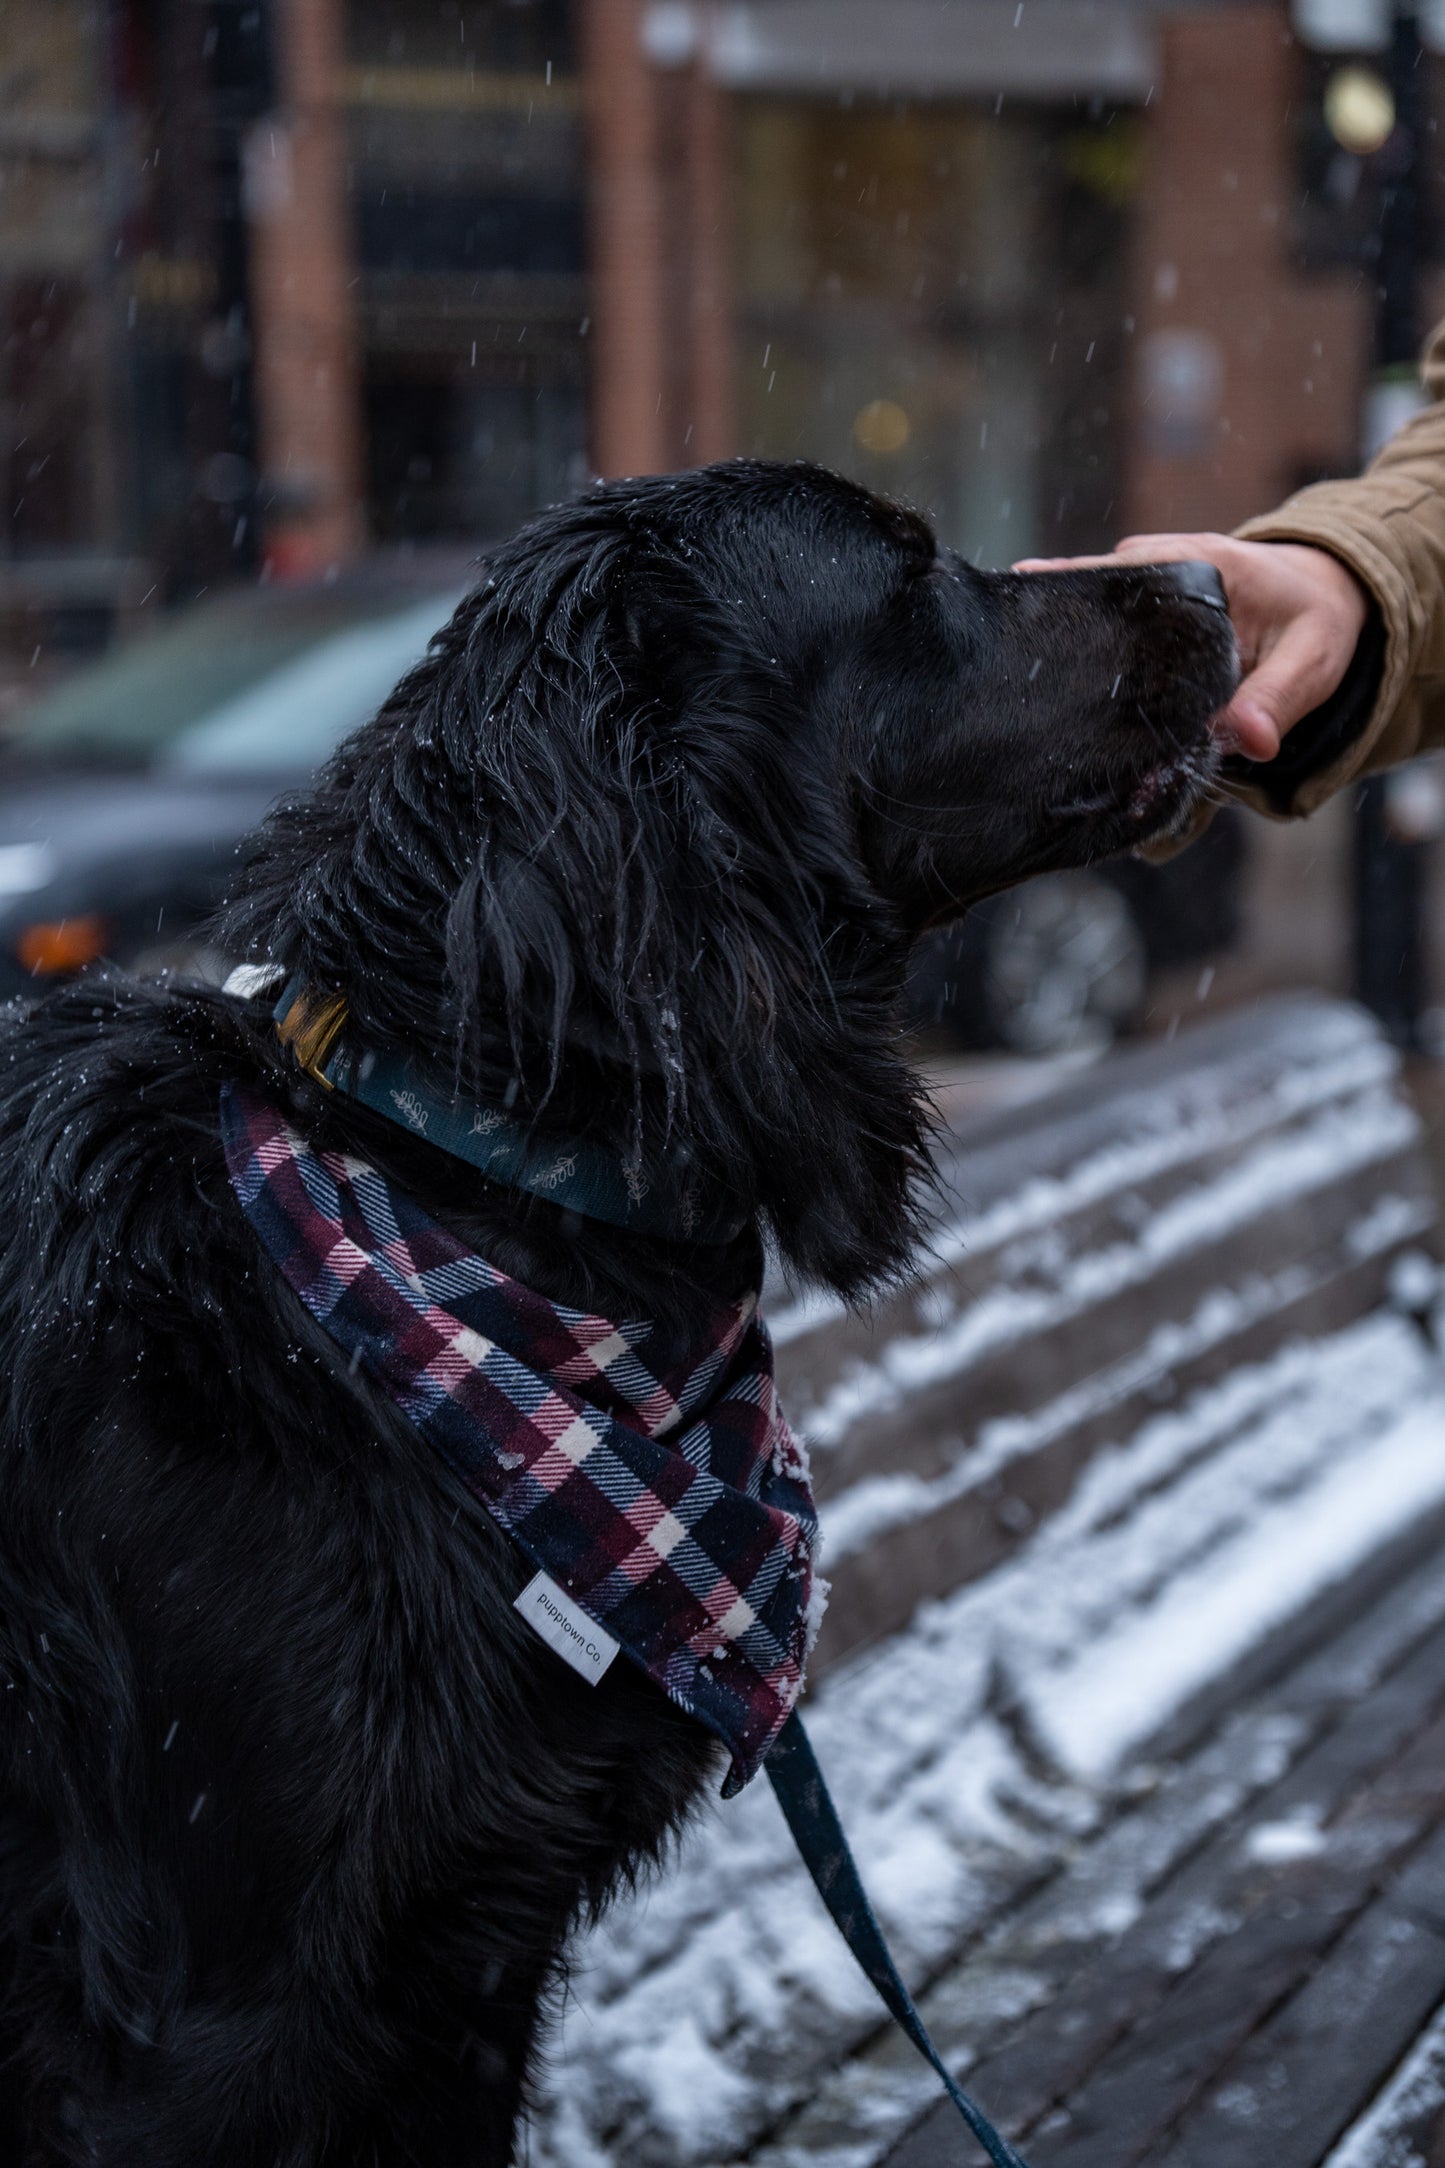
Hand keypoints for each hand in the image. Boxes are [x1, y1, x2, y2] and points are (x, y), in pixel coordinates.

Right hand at [1014, 534, 1369, 761]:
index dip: (1073, 614)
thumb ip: (1279, 699)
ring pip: (1079, 618)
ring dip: (1059, 655)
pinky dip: (1074, 661)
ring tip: (1019, 700)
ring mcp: (1132, 585)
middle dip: (1053, 643)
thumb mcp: (1312, 661)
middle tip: (1019, 695)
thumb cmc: (1316, 621)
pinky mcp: (1128, 613)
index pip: (1115, 581)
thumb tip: (1249, 742)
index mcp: (1191, 562)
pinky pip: (1091, 631)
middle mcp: (1149, 563)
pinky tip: (1045, 698)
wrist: (1316, 595)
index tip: (1041, 656)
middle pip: (1082, 600)